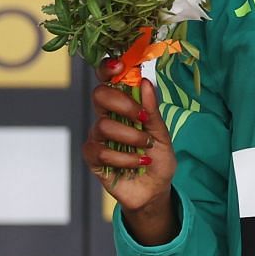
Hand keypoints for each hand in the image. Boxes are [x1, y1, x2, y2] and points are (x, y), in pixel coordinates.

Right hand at [83, 71, 178, 243]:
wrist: (155, 190)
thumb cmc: (158, 159)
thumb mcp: (162, 134)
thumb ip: (152, 111)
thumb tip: (146, 82)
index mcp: (123, 108)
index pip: (108, 82)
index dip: (108, 69)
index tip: (118, 65)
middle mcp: (106, 118)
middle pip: (99, 95)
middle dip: (122, 103)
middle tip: (143, 119)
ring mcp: (97, 137)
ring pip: (103, 125)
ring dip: (131, 138)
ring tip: (147, 149)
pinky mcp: (92, 157)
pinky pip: (101, 150)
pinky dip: (125, 158)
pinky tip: (138, 163)